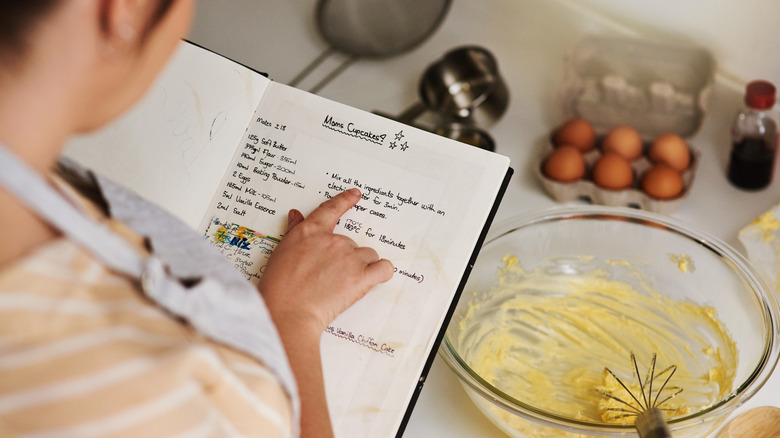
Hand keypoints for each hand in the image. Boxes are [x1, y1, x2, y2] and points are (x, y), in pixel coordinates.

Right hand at [259, 188, 393, 334]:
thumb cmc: (280, 287)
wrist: (288, 311)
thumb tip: (296, 215)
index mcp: (311, 231)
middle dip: (345, 259)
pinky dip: (381, 273)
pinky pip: (384, 268)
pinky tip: (372, 279)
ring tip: (343, 284)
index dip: (345, 200)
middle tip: (329, 278)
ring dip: (362, 267)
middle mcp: (333, 240)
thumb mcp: (282, 252)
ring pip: (368, 255)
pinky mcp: (362, 277)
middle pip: (352, 243)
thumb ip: (295, 231)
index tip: (355, 195)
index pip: (332, 209)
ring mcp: (350, 258)